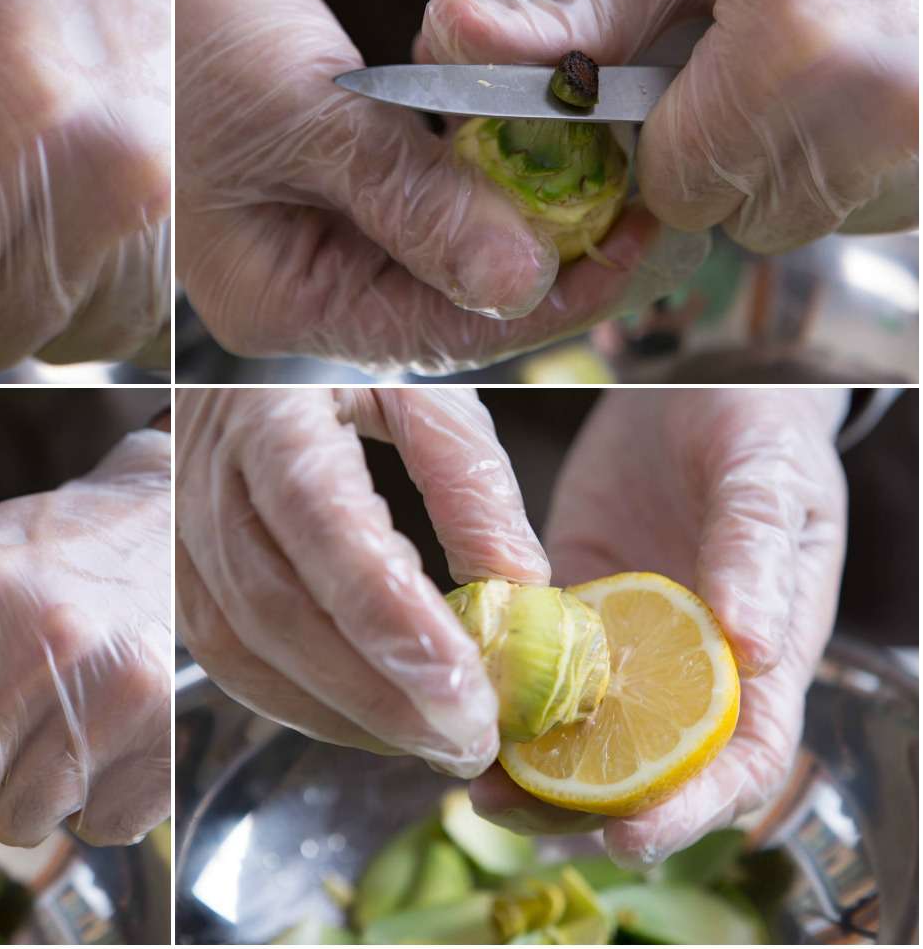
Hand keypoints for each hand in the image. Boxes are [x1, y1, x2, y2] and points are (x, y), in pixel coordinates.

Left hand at [0, 429, 171, 888]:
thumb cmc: (46, 552)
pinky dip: (85, 800)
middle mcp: (37, 644)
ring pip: (10, 821)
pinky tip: (99, 731)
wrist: (172, 525)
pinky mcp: (161, 738)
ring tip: (49, 715)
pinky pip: (89, 830)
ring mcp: (106, 695)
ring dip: (16, 790)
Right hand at [175, 0, 704, 373]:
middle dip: (553, 259)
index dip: (543, 296)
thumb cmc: (198, 43)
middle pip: (453, 304)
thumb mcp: (310, 120)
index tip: (632, 246)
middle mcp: (309, 290)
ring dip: (532, 216)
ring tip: (618, 179)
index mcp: (283, 300)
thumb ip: (414, 202)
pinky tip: (551, 148)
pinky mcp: (349, 200)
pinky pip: (440, 209)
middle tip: (648, 212)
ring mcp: (328, 247)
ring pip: (456, 257)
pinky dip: (494, 179)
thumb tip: (523, 280)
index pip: (435, 329)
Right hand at [176, 387, 552, 776]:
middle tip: (468, 738)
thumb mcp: (421, 392)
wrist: (247, 367)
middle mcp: (205, 472)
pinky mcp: (175, 569)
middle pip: (274, 605)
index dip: (387, 613)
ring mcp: (177, 525)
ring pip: (238, 645)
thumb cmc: (342, 369)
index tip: (465, 688)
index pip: (320, 521)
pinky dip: (296, 702)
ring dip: (338, 712)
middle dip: (376, 691)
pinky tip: (366, 717)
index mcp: (269, 410)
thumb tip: (521, 592)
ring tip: (430, 739)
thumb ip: (469, 483)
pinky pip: (221, 656)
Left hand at [416, 0, 917, 252]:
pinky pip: (869, 209)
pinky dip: (849, 169)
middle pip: (736, 215)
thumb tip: (451, 38)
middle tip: (749, 69)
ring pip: (803, 222)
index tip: (682, 82)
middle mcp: (880, 113)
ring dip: (785, 168)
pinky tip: (857, 93)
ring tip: (809, 73)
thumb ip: (569, 15)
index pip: (673, 184)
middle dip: (719, 158)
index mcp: (796, 51)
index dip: (659, 141)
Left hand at [468, 389, 848, 867]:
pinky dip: (497, 685)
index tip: (627, 832)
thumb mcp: (773, 483)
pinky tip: (452, 689)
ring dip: (522, 761)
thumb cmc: (762, 435)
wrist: (697, 391)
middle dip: (572, 803)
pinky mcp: (566, 604)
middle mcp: (682, 669)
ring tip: (465, 775)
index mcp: (759, 663)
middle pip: (637, 769)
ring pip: (573, 728)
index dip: (688, 809)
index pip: (735, 764)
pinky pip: (531, 660)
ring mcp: (619, 642)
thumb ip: (759, 556)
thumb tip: (754, 646)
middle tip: (500, 805)